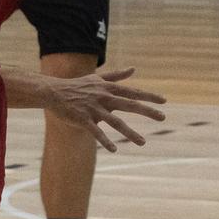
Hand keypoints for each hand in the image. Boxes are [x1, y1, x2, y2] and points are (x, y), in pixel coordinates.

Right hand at [39, 66, 167, 151]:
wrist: (54, 92)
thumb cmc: (77, 86)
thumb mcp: (98, 78)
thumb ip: (117, 75)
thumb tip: (134, 69)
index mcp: (108, 88)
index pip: (133, 92)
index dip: (149, 96)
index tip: (164, 101)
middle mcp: (104, 97)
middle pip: (129, 105)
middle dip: (147, 111)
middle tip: (163, 117)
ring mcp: (94, 109)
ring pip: (116, 122)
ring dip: (130, 133)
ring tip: (143, 143)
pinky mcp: (83, 119)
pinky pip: (96, 132)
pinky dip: (105, 140)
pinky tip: (114, 149)